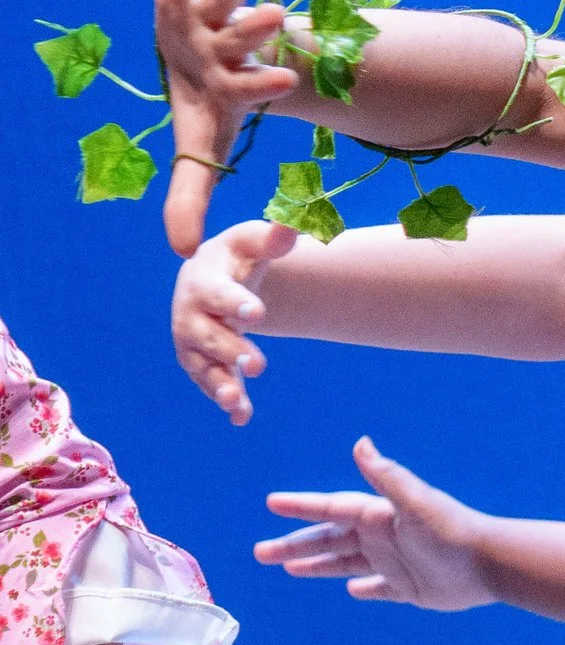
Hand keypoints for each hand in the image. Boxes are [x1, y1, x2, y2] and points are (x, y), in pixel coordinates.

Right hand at [146, 0, 300, 257]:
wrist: (211, 56)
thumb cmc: (209, 100)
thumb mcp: (198, 143)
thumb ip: (192, 192)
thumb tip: (183, 254)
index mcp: (230, 83)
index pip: (251, 88)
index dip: (265, 86)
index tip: (283, 83)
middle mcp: (227, 44)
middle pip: (245, 36)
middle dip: (258, 29)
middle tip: (276, 18)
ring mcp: (210, 12)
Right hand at [173, 220, 300, 427]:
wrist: (212, 279)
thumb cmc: (236, 257)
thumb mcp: (251, 243)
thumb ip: (272, 239)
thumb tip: (292, 226)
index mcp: (204, 282)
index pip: (218, 294)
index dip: (235, 304)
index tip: (257, 313)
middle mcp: (192, 315)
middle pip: (209, 336)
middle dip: (231, 351)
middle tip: (259, 365)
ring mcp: (194, 344)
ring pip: (205, 368)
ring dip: (220, 385)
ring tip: (237, 402)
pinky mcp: (202, 365)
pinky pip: (214, 385)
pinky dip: (229, 402)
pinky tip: (242, 418)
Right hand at [259, 441, 495, 610]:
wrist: (489, 564)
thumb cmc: (452, 531)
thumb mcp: (415, 502)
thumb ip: (386, 476)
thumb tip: (360, 443)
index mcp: (377, 515)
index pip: (330, 509)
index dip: (301, 506)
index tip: (271, 503)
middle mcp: (381, 537)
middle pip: (328, 540)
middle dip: (294, 545)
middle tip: (260, 553)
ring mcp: (393, 562)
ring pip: (344, 563)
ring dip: (316, 565)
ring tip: (287, 568)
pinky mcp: (409, 588)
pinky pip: (379, 589)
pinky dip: (364, 588)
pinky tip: (351, 589)